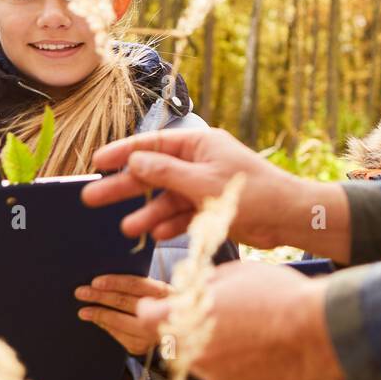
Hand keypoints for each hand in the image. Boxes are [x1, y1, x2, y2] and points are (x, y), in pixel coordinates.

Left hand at [75, 274, 172, 354]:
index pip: (137, 285)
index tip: (96, 281)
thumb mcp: (157, 291)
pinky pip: (118, 336)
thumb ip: (139, 286)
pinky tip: (97, 321)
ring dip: (99, 315)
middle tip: (81, 292)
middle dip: (100, 297)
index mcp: (166, 292)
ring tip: (83, 311)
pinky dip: (106, 327)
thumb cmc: (160, 304)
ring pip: (120, 322)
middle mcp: (163, 313)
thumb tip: (106, 281)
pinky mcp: (142, 347)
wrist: (178, 330)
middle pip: (125, 302)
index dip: (115, 282)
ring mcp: (152, 333)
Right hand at [80, 127, 350, 260]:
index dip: (123, 152)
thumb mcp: (203, 182)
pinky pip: (183, 215)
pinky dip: (172, 225)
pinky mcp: (212, 209)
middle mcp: (199, 163)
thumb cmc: (253, 192)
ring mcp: (204, 186)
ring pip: (167, 199)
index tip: (97, 162)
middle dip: (125, 187)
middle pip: (153, 173)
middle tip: (92, 198)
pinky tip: (159, 236)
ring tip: (128, 229)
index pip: (153, 144)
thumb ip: (165, 173)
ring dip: (149, 213)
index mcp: (200, 144)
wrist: (288, 218)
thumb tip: (134, 160)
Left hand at [133, 260, 341, 379]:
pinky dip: (236, 364)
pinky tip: (261, 348)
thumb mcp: (237, 272)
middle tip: (214, 315)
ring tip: (248, 330)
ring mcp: (215, 375)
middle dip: (185, 328)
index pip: (147, 317)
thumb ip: (206, 284)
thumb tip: (193, 289)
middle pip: (174, 341)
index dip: (151, 309)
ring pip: (202, 360)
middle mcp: (194, 350)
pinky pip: (226, 375)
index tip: (157, 306)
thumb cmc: (280, 295)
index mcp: (188, 317)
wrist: (318, 330)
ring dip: (213, 347)